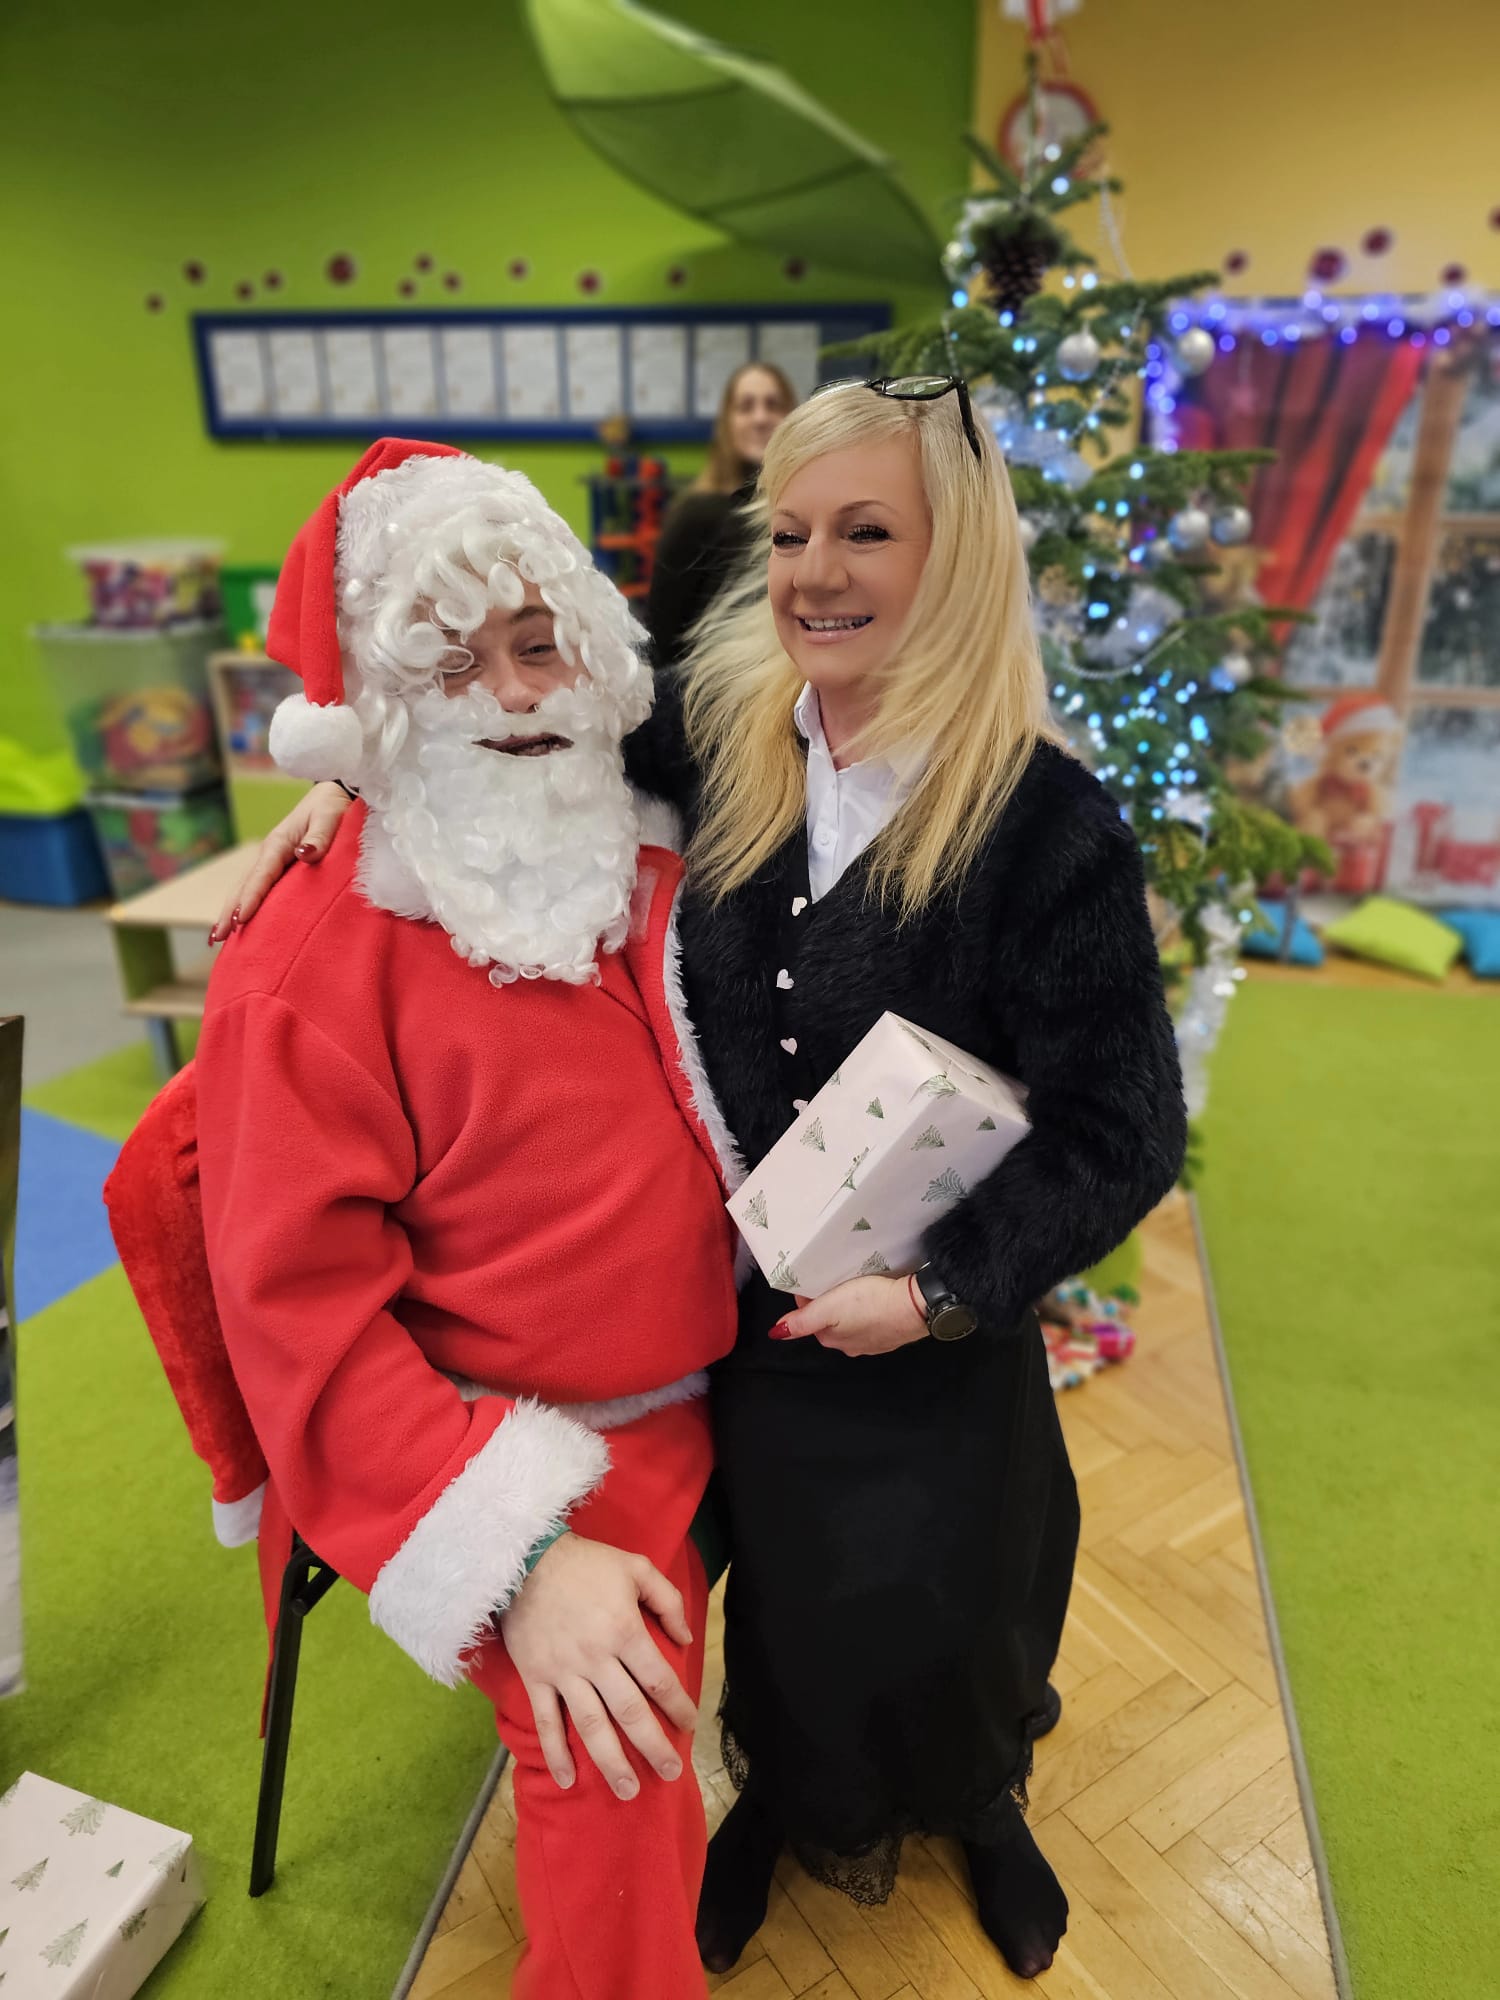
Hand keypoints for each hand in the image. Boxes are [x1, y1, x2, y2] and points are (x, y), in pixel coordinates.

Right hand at [208, 781, 354, 942]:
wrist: (332, 797)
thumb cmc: (332, 808)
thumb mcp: (329, 817)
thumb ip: (319, 836)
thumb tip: (304, 854)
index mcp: (278, 844)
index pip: (261, 876)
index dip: (250, 898)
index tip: (240, 920)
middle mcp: (269, 855)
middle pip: (243, 886)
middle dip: (228, 911)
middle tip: (217, 938)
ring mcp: (271, 862)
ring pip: (245, 889)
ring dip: (230, 911)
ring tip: (218, 938)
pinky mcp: (277, 869)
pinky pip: (257, 889)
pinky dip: (244, 906)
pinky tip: (240, 925)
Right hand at [498, 1533, 696, 1797]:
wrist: (525, 1559)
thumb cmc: (586, 1563)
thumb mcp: (636, 1566)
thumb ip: (667, 1600)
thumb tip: (685, 1639)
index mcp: (624, 1631)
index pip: (658, 1679)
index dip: (677, 1706)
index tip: (689, 1725)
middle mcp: (596, 1658)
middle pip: (629, 1712)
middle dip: (652, 1746)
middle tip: (671, 1774)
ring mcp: (563, 1672)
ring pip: (591, 1726)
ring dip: (611, 1762)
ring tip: (628, 1791)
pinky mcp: (536, 1678)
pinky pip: (546, 1722)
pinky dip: (556, 1753)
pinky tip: (568, 1780)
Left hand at [771, 1274, 927, 1356]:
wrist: (915, 1307)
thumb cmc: (870, 1304)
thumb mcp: (829, 1308)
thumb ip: (801, 1321)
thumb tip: (775, 1333)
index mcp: (831, 1339)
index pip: (809, 1318)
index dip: (807, 1298)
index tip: (813, 1280)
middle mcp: (849, 1346)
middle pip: (829, 1321)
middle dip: (827, 1303)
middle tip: (833, 1280)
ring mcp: (872, 1343)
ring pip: (851, 1322)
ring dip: (848, 1307)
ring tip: (853, 1286)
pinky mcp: (890, 1335)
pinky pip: (872, 1322)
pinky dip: (868, 1311)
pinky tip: (874, 1299)